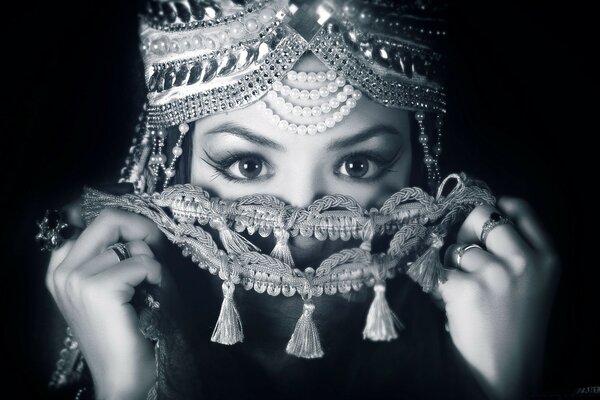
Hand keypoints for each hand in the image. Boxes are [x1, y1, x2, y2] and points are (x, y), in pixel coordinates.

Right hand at [46, 208, 163, 399]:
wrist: (124, 374)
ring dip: (150, 266)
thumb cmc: (127, 330)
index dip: (129, 229)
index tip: (147, 246)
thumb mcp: (117, 284)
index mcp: (61, 268)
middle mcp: (62, 271)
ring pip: (130, 246)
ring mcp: (75, 279)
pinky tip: (149, 299)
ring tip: (147, 292)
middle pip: (108, 220)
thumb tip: (144, 225)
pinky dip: (155, 277)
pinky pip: (141, 264)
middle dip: (141, 232)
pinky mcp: (96, 289)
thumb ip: (120, 253)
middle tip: (154, 258)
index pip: (98, 223)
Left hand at [435, 197, 559, 399]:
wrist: (505, 373)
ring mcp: (496, 274)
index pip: (521, 211)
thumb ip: (517, 252)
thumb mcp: (534, 286)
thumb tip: (477, 216)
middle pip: (482, 216)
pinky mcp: (466, 289)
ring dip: (449, 265)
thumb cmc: (514, 328)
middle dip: (464, 229)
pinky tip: (447, 302)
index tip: (484, 212)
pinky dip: (435, 284)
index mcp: (547, 259)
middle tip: (461, 251)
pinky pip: (437, 270)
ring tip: (460, 291)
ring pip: (455, 247)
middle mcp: (524, 261)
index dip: (497, 206)